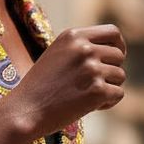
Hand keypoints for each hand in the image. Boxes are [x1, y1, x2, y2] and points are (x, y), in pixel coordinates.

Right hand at [4, 24, 125, 140]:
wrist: (24, 111)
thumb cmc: (39, 88)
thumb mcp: (56, 55)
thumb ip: (80, 48)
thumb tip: (116, 51)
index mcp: (73, 36)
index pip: (112, 32)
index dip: (119, 46)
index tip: (116, 58)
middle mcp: (84, 48)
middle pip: (118, 56)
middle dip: (110, 72)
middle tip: (91, 86)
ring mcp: (92, 69)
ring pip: (120, 76)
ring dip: (108, 88)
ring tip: (85, 97)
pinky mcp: (98, 90)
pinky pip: (118, 94)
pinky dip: (107, 103)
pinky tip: (89, 107)